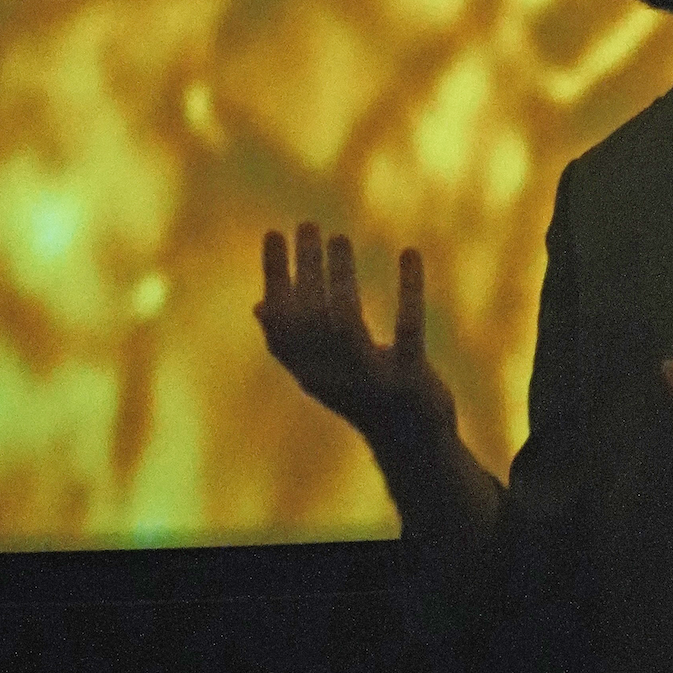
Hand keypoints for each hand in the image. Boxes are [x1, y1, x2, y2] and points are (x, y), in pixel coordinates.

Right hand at [254, 221, 456, 453]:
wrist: (413, 448)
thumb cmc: (366, 397)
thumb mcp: (328, 370)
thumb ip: (296, 340)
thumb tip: (259, 306)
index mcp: (309, 372)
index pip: (281, 321)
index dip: (274, 276)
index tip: (273, 232)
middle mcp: (333, 379)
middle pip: (311, 317)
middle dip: (306, 267)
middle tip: (309, 224)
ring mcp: (371, 383)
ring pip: (347, 324)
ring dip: (342, 277)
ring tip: (339, 237)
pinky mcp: (409, 382)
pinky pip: (408, 331)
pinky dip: (409, 289)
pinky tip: (409, 252)